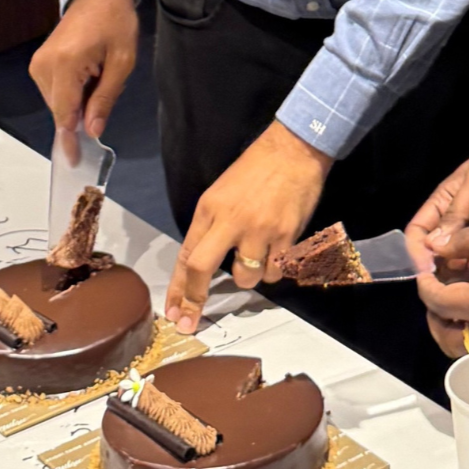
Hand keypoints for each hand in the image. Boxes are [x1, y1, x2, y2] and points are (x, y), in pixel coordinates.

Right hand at [29, 0, 138, 139]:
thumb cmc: (115, 22)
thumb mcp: (122, 63)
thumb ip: (105, 99)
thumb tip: (92, 130)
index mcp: (65, 64)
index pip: (63, 113)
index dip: (68, 139)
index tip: (72, 160)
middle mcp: (44, 65)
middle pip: (60, 109)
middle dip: (81, 114)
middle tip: (105, 88)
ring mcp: (38, 64)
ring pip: (56, 102)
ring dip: (77, 102)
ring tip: (98, 74)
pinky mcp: (38, 63)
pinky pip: (54, 91)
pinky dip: (71, 93)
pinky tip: (88, 75)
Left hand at [164, 121, 330, 334]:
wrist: (293, 150)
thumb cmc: (255, 169)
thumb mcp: (221, 193)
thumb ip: (211, 227)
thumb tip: (202, 265)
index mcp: (209, 209)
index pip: (186, 255)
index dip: (178, 288)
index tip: (174, 311)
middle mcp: (230, 220)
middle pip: (202, 269)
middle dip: (195, 299)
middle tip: (191, 318)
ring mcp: (259, 229)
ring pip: (247, 278)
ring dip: (251, 275)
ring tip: (258, 254)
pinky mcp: (286, 235)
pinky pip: (275, 271)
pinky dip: (274, 268)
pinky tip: (277, 251)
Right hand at [405, 126, 468, 278]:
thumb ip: (457, 211)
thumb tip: (433, 246)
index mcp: (448, 203)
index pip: (420, 231)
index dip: (417, 251)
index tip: (424, 273)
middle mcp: (461, 224)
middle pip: (438, 254)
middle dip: (438, 272)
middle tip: (445, 292)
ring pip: (461, 266)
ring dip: (460, 281)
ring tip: (465, 295)